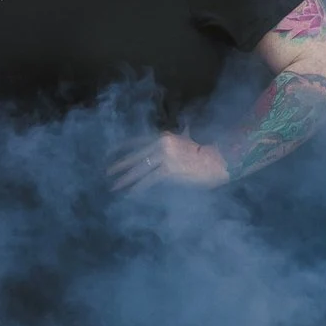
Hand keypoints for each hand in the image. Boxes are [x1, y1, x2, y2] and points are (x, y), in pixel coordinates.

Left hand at [110, 132, 229, 192]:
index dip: (122, 147)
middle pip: (134, 156)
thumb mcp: (189, 139)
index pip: (137, 141)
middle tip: (107, 172)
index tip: (110, 152)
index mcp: (164, 137)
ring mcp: (163, 157)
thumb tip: (182, 130)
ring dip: (124, 179)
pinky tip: (129, 195)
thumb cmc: (207, 153)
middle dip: (119, 165)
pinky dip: (137, 189)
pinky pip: (148, 181)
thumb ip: (181, 136)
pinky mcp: (167, 170)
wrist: (218, 160)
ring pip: (138, 169)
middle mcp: (160, 144)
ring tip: (113, 186)